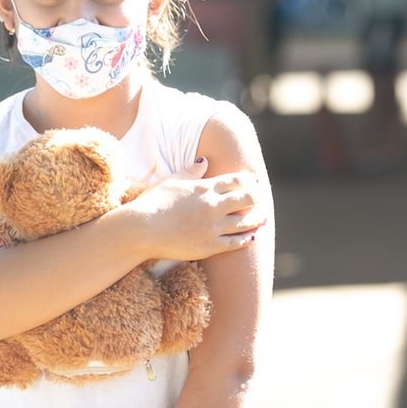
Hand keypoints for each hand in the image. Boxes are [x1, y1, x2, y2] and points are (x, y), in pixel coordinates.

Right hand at [123, 158, 267, 260]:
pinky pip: (235, 242)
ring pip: (244, 222)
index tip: (253, 180)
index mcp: (204, 188)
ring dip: (257, 218)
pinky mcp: (210, 246)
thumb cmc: (152, 203)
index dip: (247, 179)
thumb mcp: (171, 181)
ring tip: (263, 217)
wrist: (142, 230)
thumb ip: (190, 172)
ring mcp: (213, 227)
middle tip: (260, 197)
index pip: (234, 180)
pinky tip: (251, 237)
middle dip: (255, 197)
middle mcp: (213, 206)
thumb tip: (204, 161)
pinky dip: (245, 239)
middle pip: (245, 199)